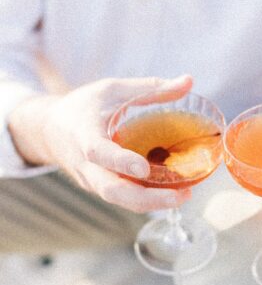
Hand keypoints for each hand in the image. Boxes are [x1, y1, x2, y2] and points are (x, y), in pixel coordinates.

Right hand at [7, 75, 193, 212]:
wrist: (49, 129)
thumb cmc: (85, 106)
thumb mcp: (113, 89)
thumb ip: (151, 88)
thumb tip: (189, 81)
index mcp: (83, 133)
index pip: (98, 152)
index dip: (120, 162)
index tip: (144, 169)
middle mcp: (85, 163)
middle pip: (111, 190)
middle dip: (146, 198)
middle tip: (180, 195)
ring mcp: (91, 179)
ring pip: (118, 200)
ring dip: (151, 203)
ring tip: (184, 195)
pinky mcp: (100, 188)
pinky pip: (122, 198)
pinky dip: (146, 200)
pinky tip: (173, 194)